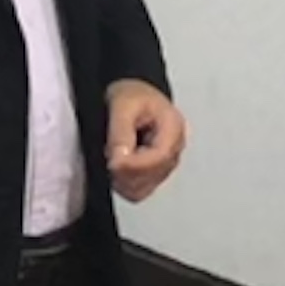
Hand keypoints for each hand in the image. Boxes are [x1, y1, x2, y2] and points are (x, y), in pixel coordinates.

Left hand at [104, 79, 186, 202]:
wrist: (134, 95)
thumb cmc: (133, 96)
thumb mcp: (123, 106)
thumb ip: (121, 133)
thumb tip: (119, 160)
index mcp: (174, 128)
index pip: (159, 158)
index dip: (134, 165)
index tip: (112, 163)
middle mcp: (175, 150)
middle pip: (152, 176)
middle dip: (126, 172)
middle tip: (108, 157)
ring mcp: (166, 164)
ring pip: (144, 188)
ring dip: (124, 180)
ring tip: (113, 159)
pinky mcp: (155, 174)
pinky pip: (139, 191)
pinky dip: (125, 184)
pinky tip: (118, 167)